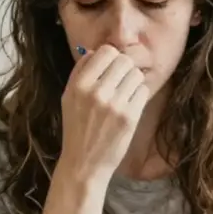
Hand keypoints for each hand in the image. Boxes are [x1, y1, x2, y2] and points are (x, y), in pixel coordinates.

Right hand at [59, 45, 149, 182]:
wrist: (84, 163)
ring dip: (133, 82)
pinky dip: (139, 95)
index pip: (106, 51)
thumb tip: (96, 50)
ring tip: (125, 94)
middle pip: (124, 60)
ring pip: (136, 75)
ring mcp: (114, 104)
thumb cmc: (77, 128)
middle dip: (125, 68)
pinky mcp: (129, 117)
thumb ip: (81, 72)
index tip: (111, 68)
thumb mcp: (69, 97)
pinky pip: (143, 91)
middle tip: (121, 82)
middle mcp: (96, 91)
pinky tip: (130, 105)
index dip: (112, 57)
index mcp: (79, 84)